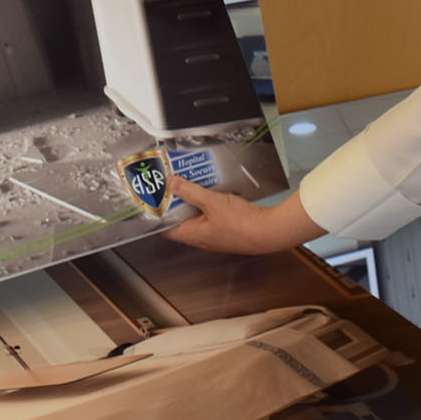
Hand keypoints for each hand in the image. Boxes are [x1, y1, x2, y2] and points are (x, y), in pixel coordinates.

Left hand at [161, 177, 322, 255]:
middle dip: (174, 202)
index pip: (164, 228)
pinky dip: (205, 202)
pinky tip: (209, 189)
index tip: (151, 198)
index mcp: (192, 235)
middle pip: (179, 219)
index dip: (156, 214)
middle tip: (169, 183)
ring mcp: (213, 233)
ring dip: (190, 200)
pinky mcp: (225, 228)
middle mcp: (200, 237)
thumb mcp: (212, 202)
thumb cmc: (241, 224)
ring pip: (195, 215)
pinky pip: (209, 214)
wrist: (269, 232)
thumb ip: (190, 192)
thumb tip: (170, 183)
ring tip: (187, 182)